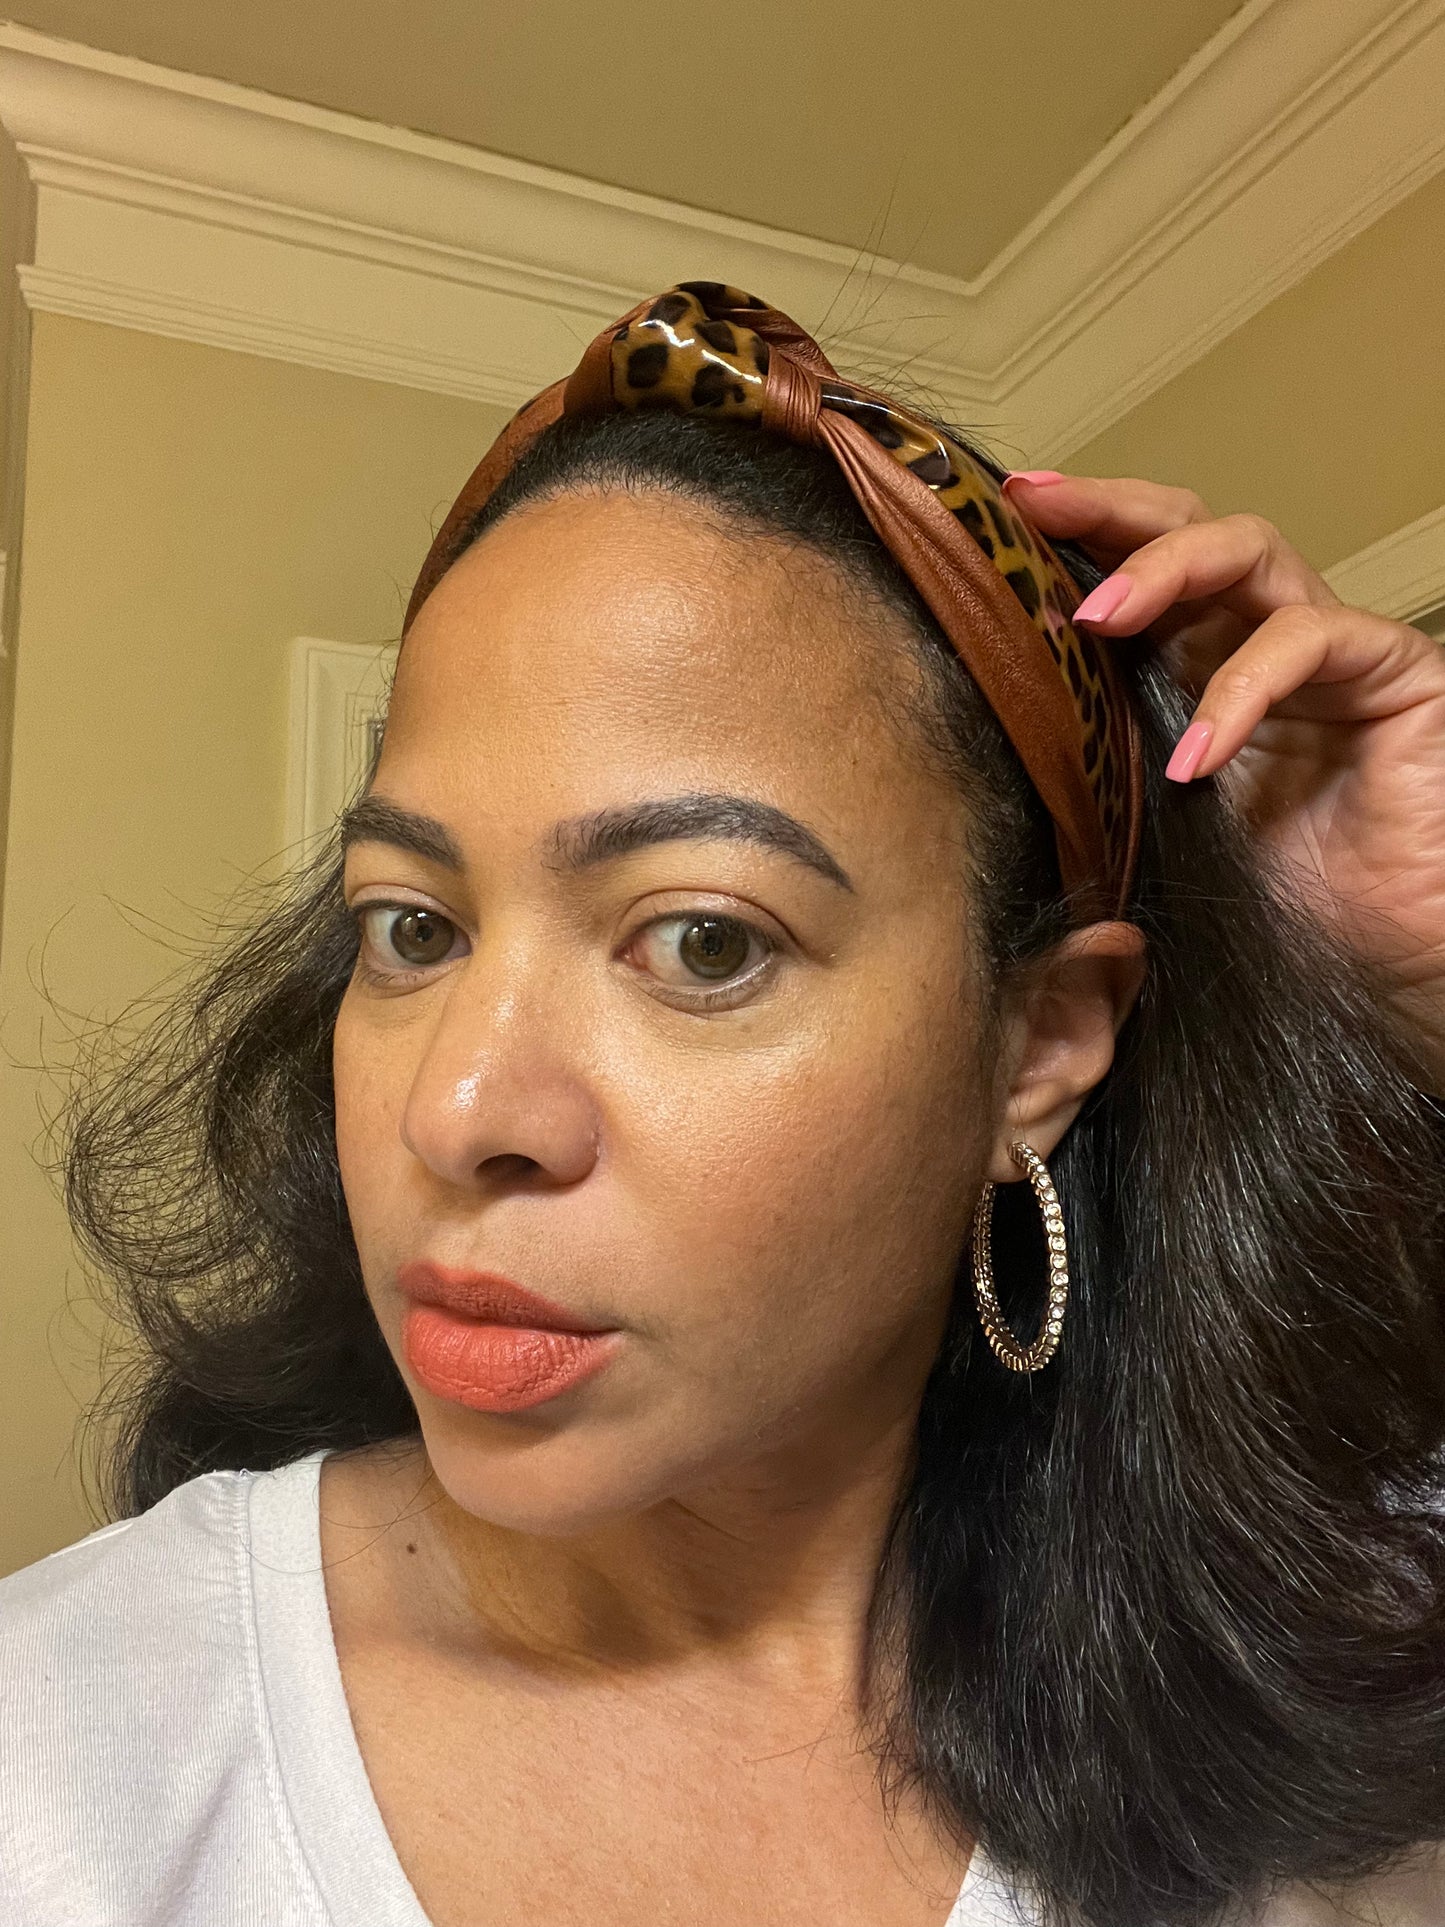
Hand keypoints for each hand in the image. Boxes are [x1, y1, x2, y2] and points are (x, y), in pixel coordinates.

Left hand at [1004, 470, 1444, 1092]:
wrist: (1384, 955)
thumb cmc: (1271, 900)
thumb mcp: (1149, 831)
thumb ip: (1094, 778)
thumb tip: (978, 756)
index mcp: (1198, 665)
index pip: (1134, 567)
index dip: (1072, 536)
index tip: (996, 517)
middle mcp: (1259, 637)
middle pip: (1188, 525)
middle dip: (1108, 511)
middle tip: (1034, 511)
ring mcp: (1329, 647)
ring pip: (1250, 549)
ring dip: (1165, 569)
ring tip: (1096, 619)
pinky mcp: (1394, 671)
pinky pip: (1312, 639)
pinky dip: (1243, 688)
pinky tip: (1196, 755)